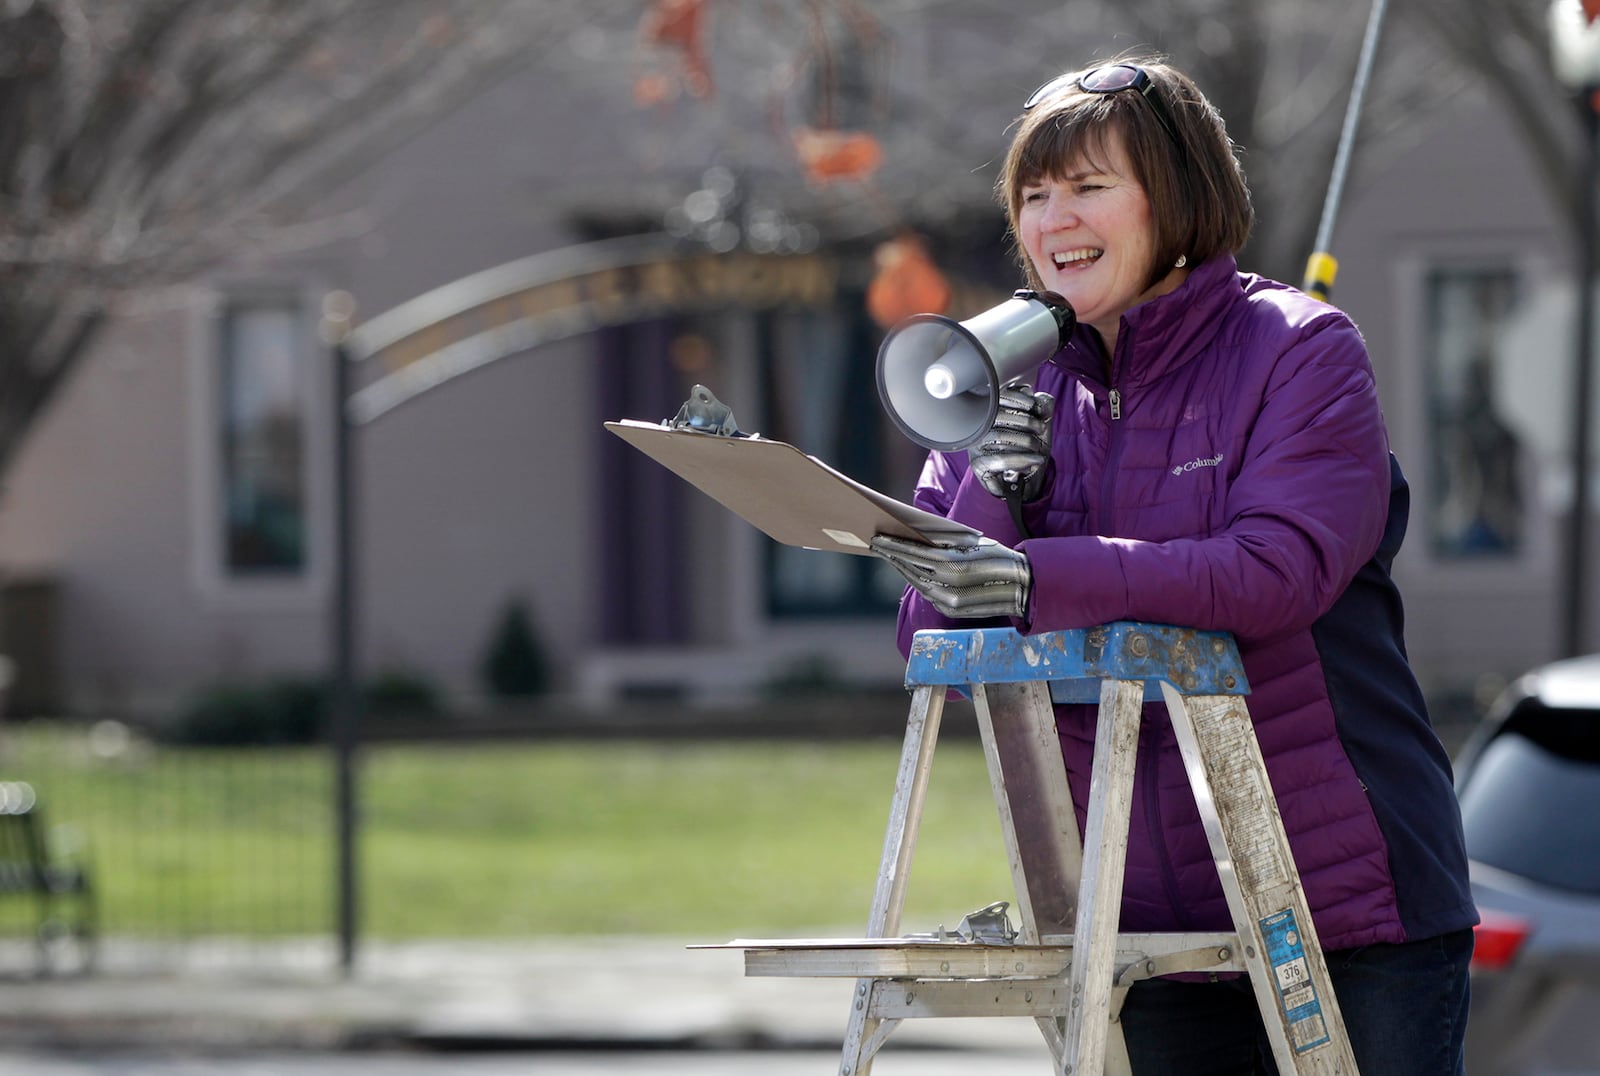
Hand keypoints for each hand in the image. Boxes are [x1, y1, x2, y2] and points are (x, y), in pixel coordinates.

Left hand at [870, 535, 1030, 619]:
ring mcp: (950, 602)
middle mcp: (950, 586)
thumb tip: (918, 533)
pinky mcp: (952, 610)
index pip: (916, 553)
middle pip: (912, 568)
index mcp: (956, 564)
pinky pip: (927, 593)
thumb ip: (946, 540)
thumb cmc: (999, 556)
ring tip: (889, 555)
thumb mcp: (975, 542)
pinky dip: (915, 580)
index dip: (895, 546)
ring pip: (917, 583)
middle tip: (877, 544)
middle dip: (893, 556)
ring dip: (901, 568)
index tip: (878, 538)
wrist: (1024, 586)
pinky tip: (907, 569)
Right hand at [967, 385, 1054, 501]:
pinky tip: (1036, 461)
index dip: (1016, 398)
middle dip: (1025, 420)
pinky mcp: (978, 464)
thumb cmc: (1029, 449)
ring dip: (1025, 440)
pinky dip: (1022, 459)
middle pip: (998, 415)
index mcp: (992, 414)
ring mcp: (976, 445)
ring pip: (999, 436)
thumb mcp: (1040, 426)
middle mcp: (980, 428)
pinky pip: (999, 459)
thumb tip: (1038, 398)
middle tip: (1041, 428)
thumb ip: (1042, 407)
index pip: (997, 398)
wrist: (1024, 481)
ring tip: (1038, 447)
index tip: (1033, 405)